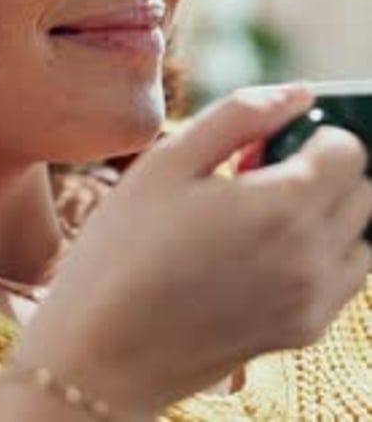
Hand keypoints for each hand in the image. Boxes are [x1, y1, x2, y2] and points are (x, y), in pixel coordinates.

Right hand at [0, 84, 371, 418]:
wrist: (102, 354)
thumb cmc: (123, 249)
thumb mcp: (169, 161)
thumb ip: (241, 115)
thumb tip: (300, 92)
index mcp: (283, 207)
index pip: (349, 148)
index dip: (312, 133)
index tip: (269, 143)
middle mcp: (313, 257)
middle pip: (361, 189)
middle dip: (322, 168)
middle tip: (258, 175)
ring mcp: (312, 301)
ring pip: (361, 235)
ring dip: (329, 212)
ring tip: (263, 214)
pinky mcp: (302, 331)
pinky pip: (346, 278)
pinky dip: (324, 253)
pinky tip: (264, 251)